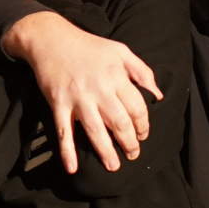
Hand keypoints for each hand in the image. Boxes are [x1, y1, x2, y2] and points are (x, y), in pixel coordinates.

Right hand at [1, 12, 163, 173]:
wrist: (51, 39)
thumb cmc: (89, 46)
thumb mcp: (120, 51)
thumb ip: (142, 71)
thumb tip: (157, 95)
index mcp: (116, 76)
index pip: (136, 107)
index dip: (143, 125)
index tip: (143, 134)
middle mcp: (99, 89)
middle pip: (120, 123)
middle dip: (130, 142)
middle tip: (133, 154)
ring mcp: (77, 98)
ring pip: (95, 131)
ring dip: (106, 151)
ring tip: (114, 166)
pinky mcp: (58, 104)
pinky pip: (63, 131)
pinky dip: (67, 151)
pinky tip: (72, 168)